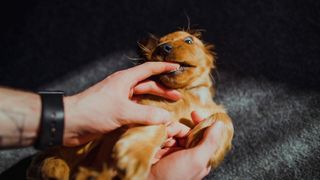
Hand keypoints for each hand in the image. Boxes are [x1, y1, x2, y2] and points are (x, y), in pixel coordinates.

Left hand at [63, 62, 180, 145]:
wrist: (69, 123)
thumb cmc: (94, 111)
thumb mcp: (122, 111)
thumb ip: (146, 114)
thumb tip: (166, 117)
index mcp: (124, 80)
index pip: (149, 69)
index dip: (164, 67)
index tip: (177, 67)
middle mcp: (123, 87)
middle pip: (147, 85)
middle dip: (163, 90)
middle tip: (177, 96)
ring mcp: (118, 100)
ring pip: (141, 98)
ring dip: (154, 103)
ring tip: (167, 109)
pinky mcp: (115, 112)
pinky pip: (134, 110)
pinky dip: (144, 114)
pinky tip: (151, 120)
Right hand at [149, 111, 225, 179]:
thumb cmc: (175, 175)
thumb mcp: (196, 159)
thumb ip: (210, 142)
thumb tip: (220, 124)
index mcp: (200, 158)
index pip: (206, 136)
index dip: (202, 124)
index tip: (194, 114)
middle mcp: (187, 153)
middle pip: (188, 131)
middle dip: (179, 129)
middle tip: (171, 131)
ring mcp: (173, 151)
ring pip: (174, 132)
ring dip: (168, 133)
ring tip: (161, 142)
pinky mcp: (160, 149)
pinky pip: (162, 135)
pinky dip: (160, 135)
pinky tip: (156, 142)